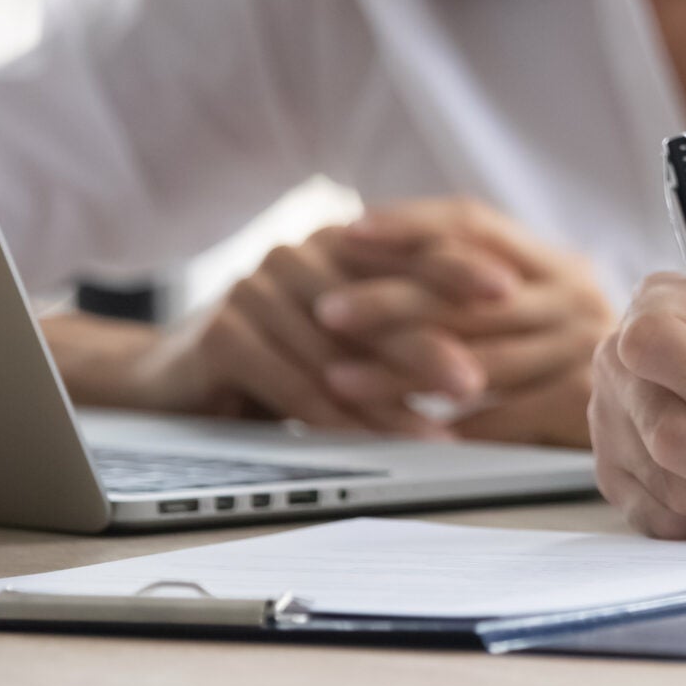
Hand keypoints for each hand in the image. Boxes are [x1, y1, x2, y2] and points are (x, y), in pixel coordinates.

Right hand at [46, 227, 467, 435]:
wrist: (172, 378)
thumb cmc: (282, 355)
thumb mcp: (346, 332)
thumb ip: (401, 322)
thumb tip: (496, 341)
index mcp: (337, 241)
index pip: (406, 248)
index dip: (459, 267)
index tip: (513, 290)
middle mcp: (297, 253)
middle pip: (376, 301)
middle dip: (431, 344)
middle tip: (478, 382)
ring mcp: (256, 289)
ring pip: (338, 353)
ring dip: (389, 399)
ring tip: (437, 434)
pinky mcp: (223, 334)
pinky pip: (294, 383)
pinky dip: (340, 420)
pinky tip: (375, 444)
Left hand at [308, 199, 617, 448]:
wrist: (679, 392)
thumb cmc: (580, 349)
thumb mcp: (547, 300)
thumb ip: (484, 282)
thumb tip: (378, 253)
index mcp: (555, 261)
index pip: (474, 225)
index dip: (409, 225)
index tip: (349, 232)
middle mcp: (572, 296)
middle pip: (466, 294)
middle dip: (388, 301)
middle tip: (327, 310)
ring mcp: (581, 349)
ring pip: (474, 360)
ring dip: (398, 373)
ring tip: (340, 379)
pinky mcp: (581, 404)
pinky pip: (501, 419)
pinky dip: (450, 427)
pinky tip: (403, 432)